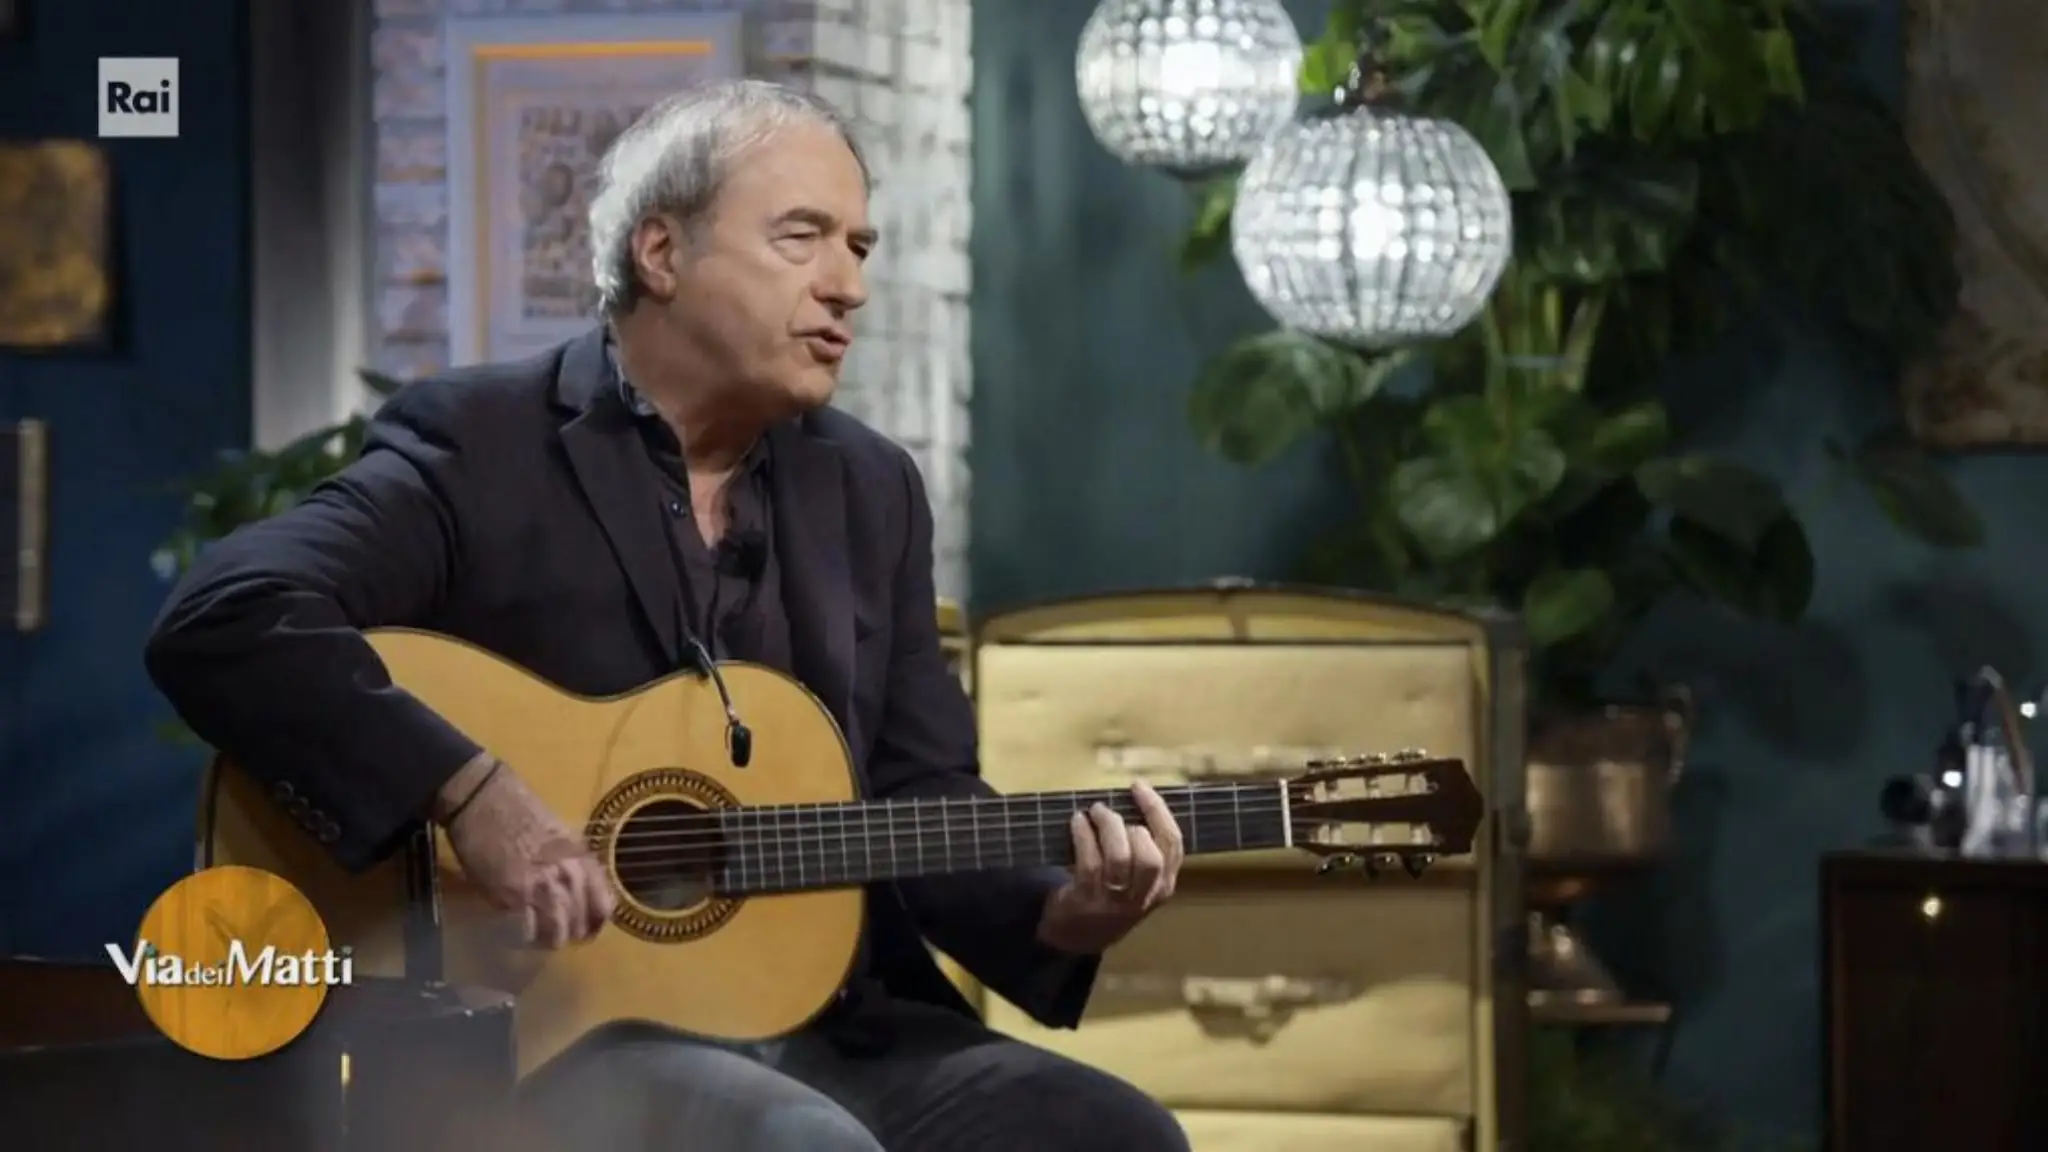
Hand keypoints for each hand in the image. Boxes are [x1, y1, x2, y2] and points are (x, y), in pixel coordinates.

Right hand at [437, 755, 614, 948]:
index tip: (585, 930)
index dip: (595, 924)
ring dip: (547, 940)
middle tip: (555, 934)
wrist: (484, 799)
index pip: (604, 907)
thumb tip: (578, 894)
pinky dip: (523, 938)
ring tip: (537, 937)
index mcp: (583, 859)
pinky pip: (526, 933)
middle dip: (569, 934)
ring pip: (556, 935)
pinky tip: (518, 932)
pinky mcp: (511, 897)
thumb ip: (574, 865)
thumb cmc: (519, 811)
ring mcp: (541, 888)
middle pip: (580, 925)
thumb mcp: (562, 836)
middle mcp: (568, 876)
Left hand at [1036, 781, 1184, 954]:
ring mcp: (1115, 902)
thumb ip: (1144, 850)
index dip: (1157, 811)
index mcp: (1163, 886)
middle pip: (1150, 857)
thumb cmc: (1111, 896)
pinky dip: (1083, 836)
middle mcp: (1144, 896)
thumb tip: (1133, 800)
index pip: (1173, 844)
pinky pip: (1089, 862)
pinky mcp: (1087, 901)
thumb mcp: (1139, 882)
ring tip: (1094, 812)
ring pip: (1120, 859)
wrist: (1077, 937)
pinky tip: (1077, 822)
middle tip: (1111, 813)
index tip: (1139, 787)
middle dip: (1132, 826)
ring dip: (1107, 827)